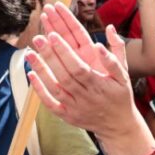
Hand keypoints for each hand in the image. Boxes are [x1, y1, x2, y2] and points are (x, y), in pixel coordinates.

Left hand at [26, 3, 139, 140]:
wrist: (119, 126)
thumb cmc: (120, 96)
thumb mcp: (124, 74)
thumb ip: (117, 51)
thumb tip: (109, 29)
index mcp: (99, 84)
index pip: (78, 66)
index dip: (65, 52)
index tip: (53, 35)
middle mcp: (86, 96)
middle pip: (64, 75)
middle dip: (50, 56)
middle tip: (38, 38)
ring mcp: (75, 107)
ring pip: (55, 88)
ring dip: (41, 71)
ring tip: (29, 53)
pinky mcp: (68, 116)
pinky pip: (51, 104)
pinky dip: (40, 91)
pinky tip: (30, 75)